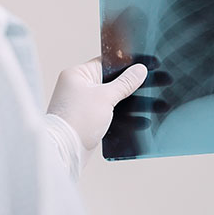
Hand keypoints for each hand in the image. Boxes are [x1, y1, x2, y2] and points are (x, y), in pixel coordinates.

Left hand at [46, 57, 146, 171]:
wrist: (64, 152)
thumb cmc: (78, 120)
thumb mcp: (106, 97)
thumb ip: (125, 83)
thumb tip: (140, 70)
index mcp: (76, 74)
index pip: (106, 63)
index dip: (125, 65)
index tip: (142, 68)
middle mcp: (76, 87)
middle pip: (109, 81)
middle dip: (128, 86)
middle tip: (148, 85)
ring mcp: (81, 104)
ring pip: (110, 98)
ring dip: (126, 102)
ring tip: (149, 104)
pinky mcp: (86, 120)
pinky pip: (107, 112)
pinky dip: (120, 115)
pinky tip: (138, 120)